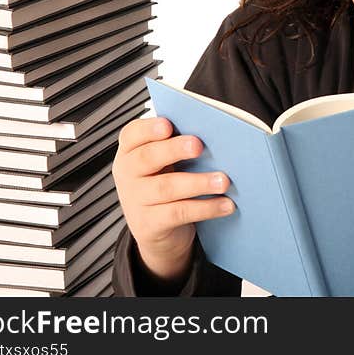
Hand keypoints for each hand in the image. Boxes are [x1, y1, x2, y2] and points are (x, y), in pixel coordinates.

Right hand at [112, 117, 234, 283]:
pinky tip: (225, 204)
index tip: (168, 125)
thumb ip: (178, 147)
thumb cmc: (164, 184)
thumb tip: (213, 136)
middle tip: (198, 146)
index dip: (148, 129)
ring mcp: (135, 200)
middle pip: (148, 158)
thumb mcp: (164, 163)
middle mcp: (128, 174)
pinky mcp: (148, 224)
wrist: (156, 229)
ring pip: (166, 188)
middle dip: (174, 150)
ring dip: (198, 183)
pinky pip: (178, 213)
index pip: (132, 134)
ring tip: (223, 181)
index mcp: (131, 151)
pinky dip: (205, 208)